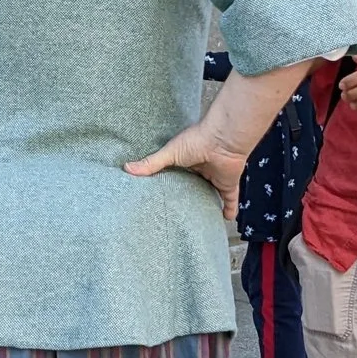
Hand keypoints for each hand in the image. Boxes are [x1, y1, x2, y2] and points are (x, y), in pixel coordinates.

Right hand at [125, 123, 250, 221]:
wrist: (223, 139)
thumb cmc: (197, 140)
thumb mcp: (170, 153)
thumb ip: (151, 163)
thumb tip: (126, 168)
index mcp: (187, 161)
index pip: (178, 176)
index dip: (171, 185)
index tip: (162, 196)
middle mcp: (201, 170)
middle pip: (194, 187)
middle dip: (189, 197)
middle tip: (179, 212)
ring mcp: (215, 178)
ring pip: (211, 194)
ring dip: (207, 203)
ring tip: (200, 218)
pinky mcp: (227, 184)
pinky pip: (230, 199)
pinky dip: (230, 209)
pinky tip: (226, 218)